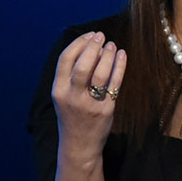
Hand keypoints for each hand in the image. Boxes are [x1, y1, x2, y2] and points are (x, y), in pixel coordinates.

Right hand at [51, 31, 126, 158]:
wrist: (79, 145)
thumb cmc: (73, 115)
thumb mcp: (63, 96)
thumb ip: (70, 75)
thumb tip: (89, 46)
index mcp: (58, 90)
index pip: (65, 59)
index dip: (79, 43)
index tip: (90, 35)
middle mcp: (72, 97)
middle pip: (82, 65)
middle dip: (93, 47)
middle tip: (102, 36)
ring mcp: (89, 104)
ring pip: (100, 74)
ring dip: (108, 55)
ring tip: (112, 46)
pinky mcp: (105, 110)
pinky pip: (115, 84)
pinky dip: (120, 67)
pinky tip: (122, 55)